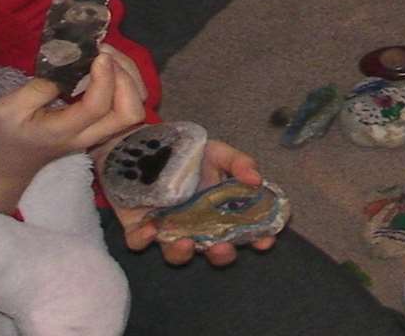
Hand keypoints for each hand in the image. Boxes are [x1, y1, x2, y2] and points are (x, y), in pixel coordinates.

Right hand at [0, 52, 146, 212]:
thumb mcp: (8, 108)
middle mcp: (89, 135)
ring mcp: (98, 134)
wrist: (7, 164)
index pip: (98, 107)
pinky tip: (104, 67)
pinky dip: (124, 83)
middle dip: (125, 77)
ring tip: (106, 56)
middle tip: (104, 54)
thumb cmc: (4, 135)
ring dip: (128, 78)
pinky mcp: (100, 127)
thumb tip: (69, 63)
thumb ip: (39, 87)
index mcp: (64, 132)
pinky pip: (125, 106)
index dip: (104, 77)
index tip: (98, 53)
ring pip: (133, 109)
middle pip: (130, 113)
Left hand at [115, 140, 277, 266]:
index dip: (257, 239)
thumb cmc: (186, 155)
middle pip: (213, 250)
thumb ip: (238, 163)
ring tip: (184, 243)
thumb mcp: (216, 152)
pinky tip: (149, 230)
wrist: (143, 149)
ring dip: (182, 253)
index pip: (244, 232)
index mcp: (220, 212)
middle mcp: (197, 227)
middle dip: (221, 255)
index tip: (265, 240)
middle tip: (223, 248)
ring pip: (176, 253)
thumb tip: (256, 179)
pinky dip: (143, 239)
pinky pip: (139, 242)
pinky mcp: (138, 229)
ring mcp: (168, 230)